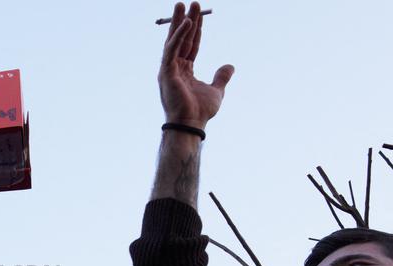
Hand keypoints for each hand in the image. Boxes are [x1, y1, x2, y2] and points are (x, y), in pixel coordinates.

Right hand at [159, 2, 233, 127]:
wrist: (191, 123)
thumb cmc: (200, 111)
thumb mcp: (216, 90)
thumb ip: (221, 77)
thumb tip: (230, 66)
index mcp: (184, 71)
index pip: (191, 45)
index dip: (196, 29)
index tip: (199, 14)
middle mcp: (174, 68)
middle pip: (181, 39)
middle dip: (185, 19)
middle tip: (189, 2)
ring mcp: (168, 69)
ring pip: (174, 40)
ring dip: (179, 21)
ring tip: (184, 4)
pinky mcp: (166, 72)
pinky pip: (172, 49)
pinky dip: (179, 35)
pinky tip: (188, 22)